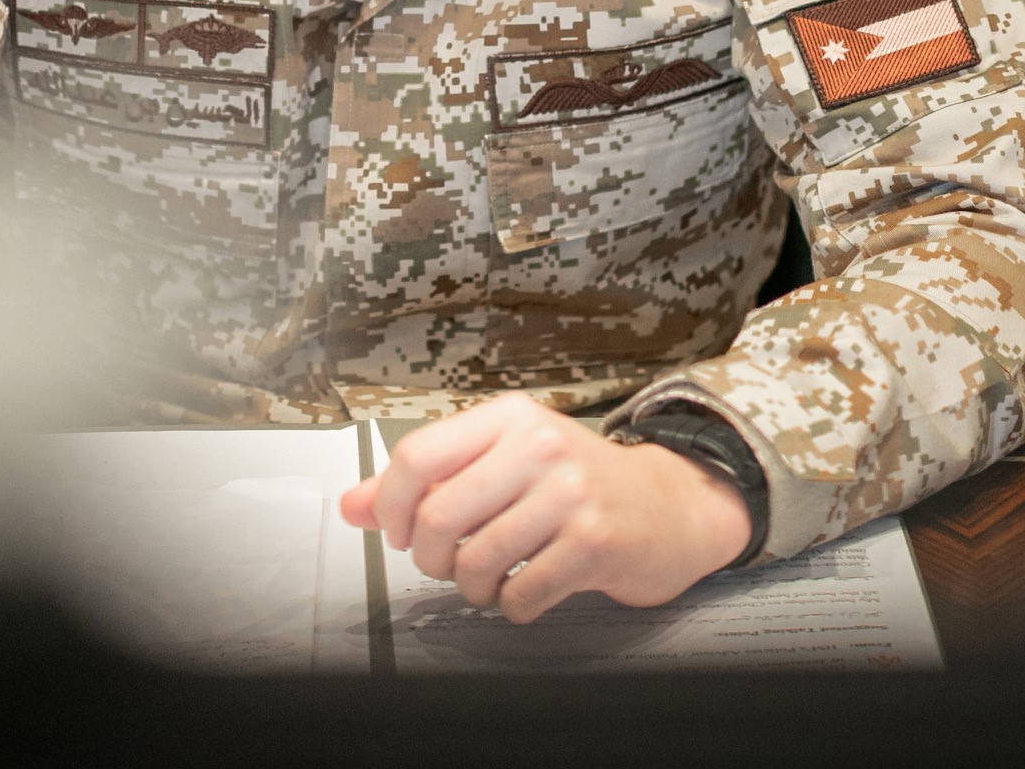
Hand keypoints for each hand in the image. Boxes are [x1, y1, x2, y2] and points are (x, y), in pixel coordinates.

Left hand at [338, 396, 753, 622]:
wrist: (672, 505)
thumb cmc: (577, 483)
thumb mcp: (501, 462)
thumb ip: (425, 482)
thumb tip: (352, 505)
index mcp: (507, 419)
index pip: (418, 457)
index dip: (393, 506)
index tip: (401, 531)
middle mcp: (537, 447)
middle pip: (440, 515)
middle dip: (431, 558)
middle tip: (448, 564)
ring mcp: (569, 493)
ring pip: (476, 561)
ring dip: (472, 586)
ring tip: (490, 578)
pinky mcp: (595, 542)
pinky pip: (521, 594)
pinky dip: (512, 605)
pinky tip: (526, 589)